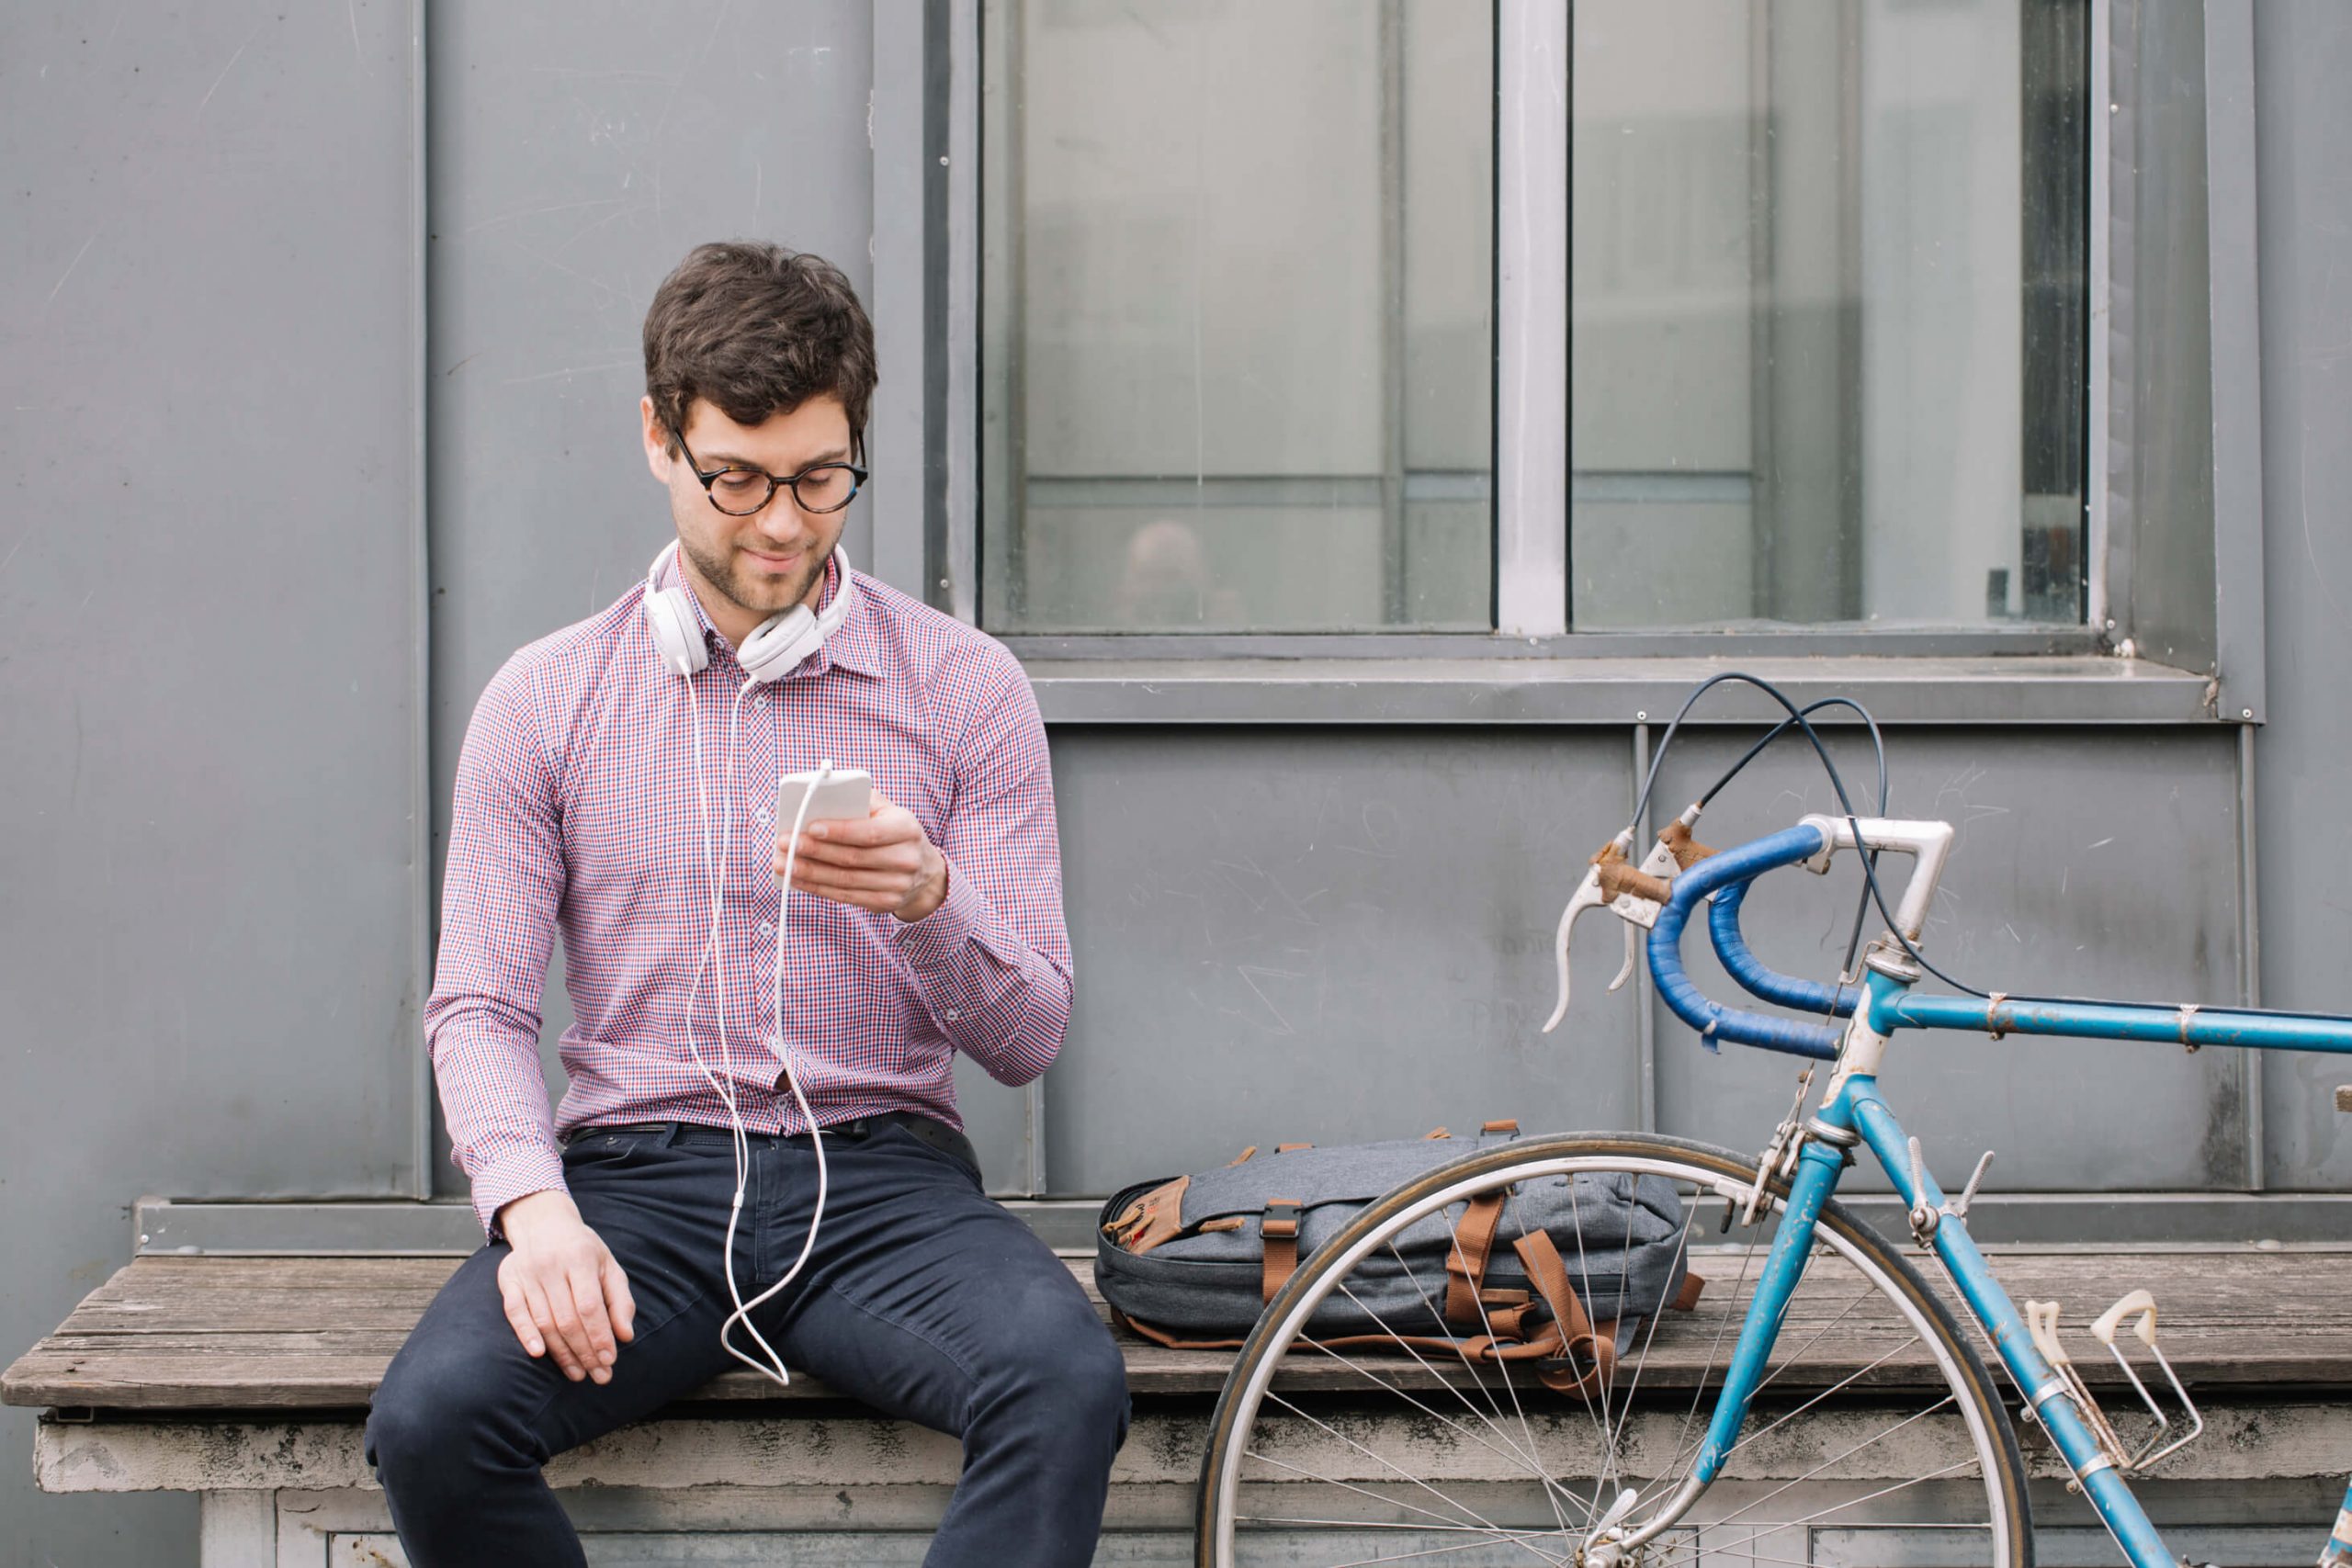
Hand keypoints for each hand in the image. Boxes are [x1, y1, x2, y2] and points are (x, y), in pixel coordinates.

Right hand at [494, 1189, 636, 1383]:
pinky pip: (514, 1312)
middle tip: (598, 1376)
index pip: (590, 1306)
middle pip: (567, 1318)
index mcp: (580, 1258)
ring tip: (578, 1374)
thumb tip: (626, 1336)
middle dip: (585, 1352)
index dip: (600, 1336)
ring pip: (544, 1321)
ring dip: (561, 1353)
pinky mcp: (509, 1280)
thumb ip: (620, 1300)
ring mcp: (527, 1273)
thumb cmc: (583, 1250)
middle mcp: (551, 1265)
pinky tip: (539, 1354)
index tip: (610, 1361)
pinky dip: (525, 1334)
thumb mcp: (609, 1267)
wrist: (543, 1222)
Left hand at [775, 789, 948, 922]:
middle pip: (853, 858)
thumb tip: (820, 801)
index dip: (839, 831)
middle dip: (814, 851)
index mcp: (907, 828)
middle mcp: (906, 859)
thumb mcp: (886, 809)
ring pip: (845, 880)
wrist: (923, 869)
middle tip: (786, 844)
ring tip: (783, 863)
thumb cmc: (893, 831)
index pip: (869, 832)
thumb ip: (859, 801)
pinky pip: (845, 896)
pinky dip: (817, 888)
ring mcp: (897, 885)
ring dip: (809, 873)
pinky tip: (798, 879)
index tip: (810, 827)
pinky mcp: (884, 903)